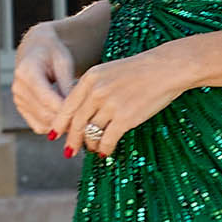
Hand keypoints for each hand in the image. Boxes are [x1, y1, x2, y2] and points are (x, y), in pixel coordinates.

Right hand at [11, 24, 74, 134]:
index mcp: (27, 71)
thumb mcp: (64, 62)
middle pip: (44, 114)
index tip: (84, 116)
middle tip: (86, 123)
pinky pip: (38, 126)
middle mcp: (19, 87)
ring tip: (77, 121)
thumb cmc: (52, 52)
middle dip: (65, 121)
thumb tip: (75, 109)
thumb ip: (67, 85)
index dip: (66, 111)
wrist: (35, 48)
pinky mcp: (21, 108)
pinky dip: (53, 126)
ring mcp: (18, 99)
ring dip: (60, 126)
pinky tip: (66, 119)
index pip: (47, 99)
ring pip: (42, 124)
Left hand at [50, 45, 190, 158]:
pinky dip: (105, 149)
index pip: (67, 105)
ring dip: (91, 145)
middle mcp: (96, 92)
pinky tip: (106, 152)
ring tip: (94, 149)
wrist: (166, 68)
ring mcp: (110, 106)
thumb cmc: (140, 70)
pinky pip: (107, 140)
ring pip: (91, 133)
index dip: (60, 123)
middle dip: (72, 140)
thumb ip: (94, 88)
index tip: (55, 134)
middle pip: (76, 122)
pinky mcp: (125, 118)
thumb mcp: (110, 71)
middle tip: (70, 151)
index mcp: (90, 78)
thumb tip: (82, 111)